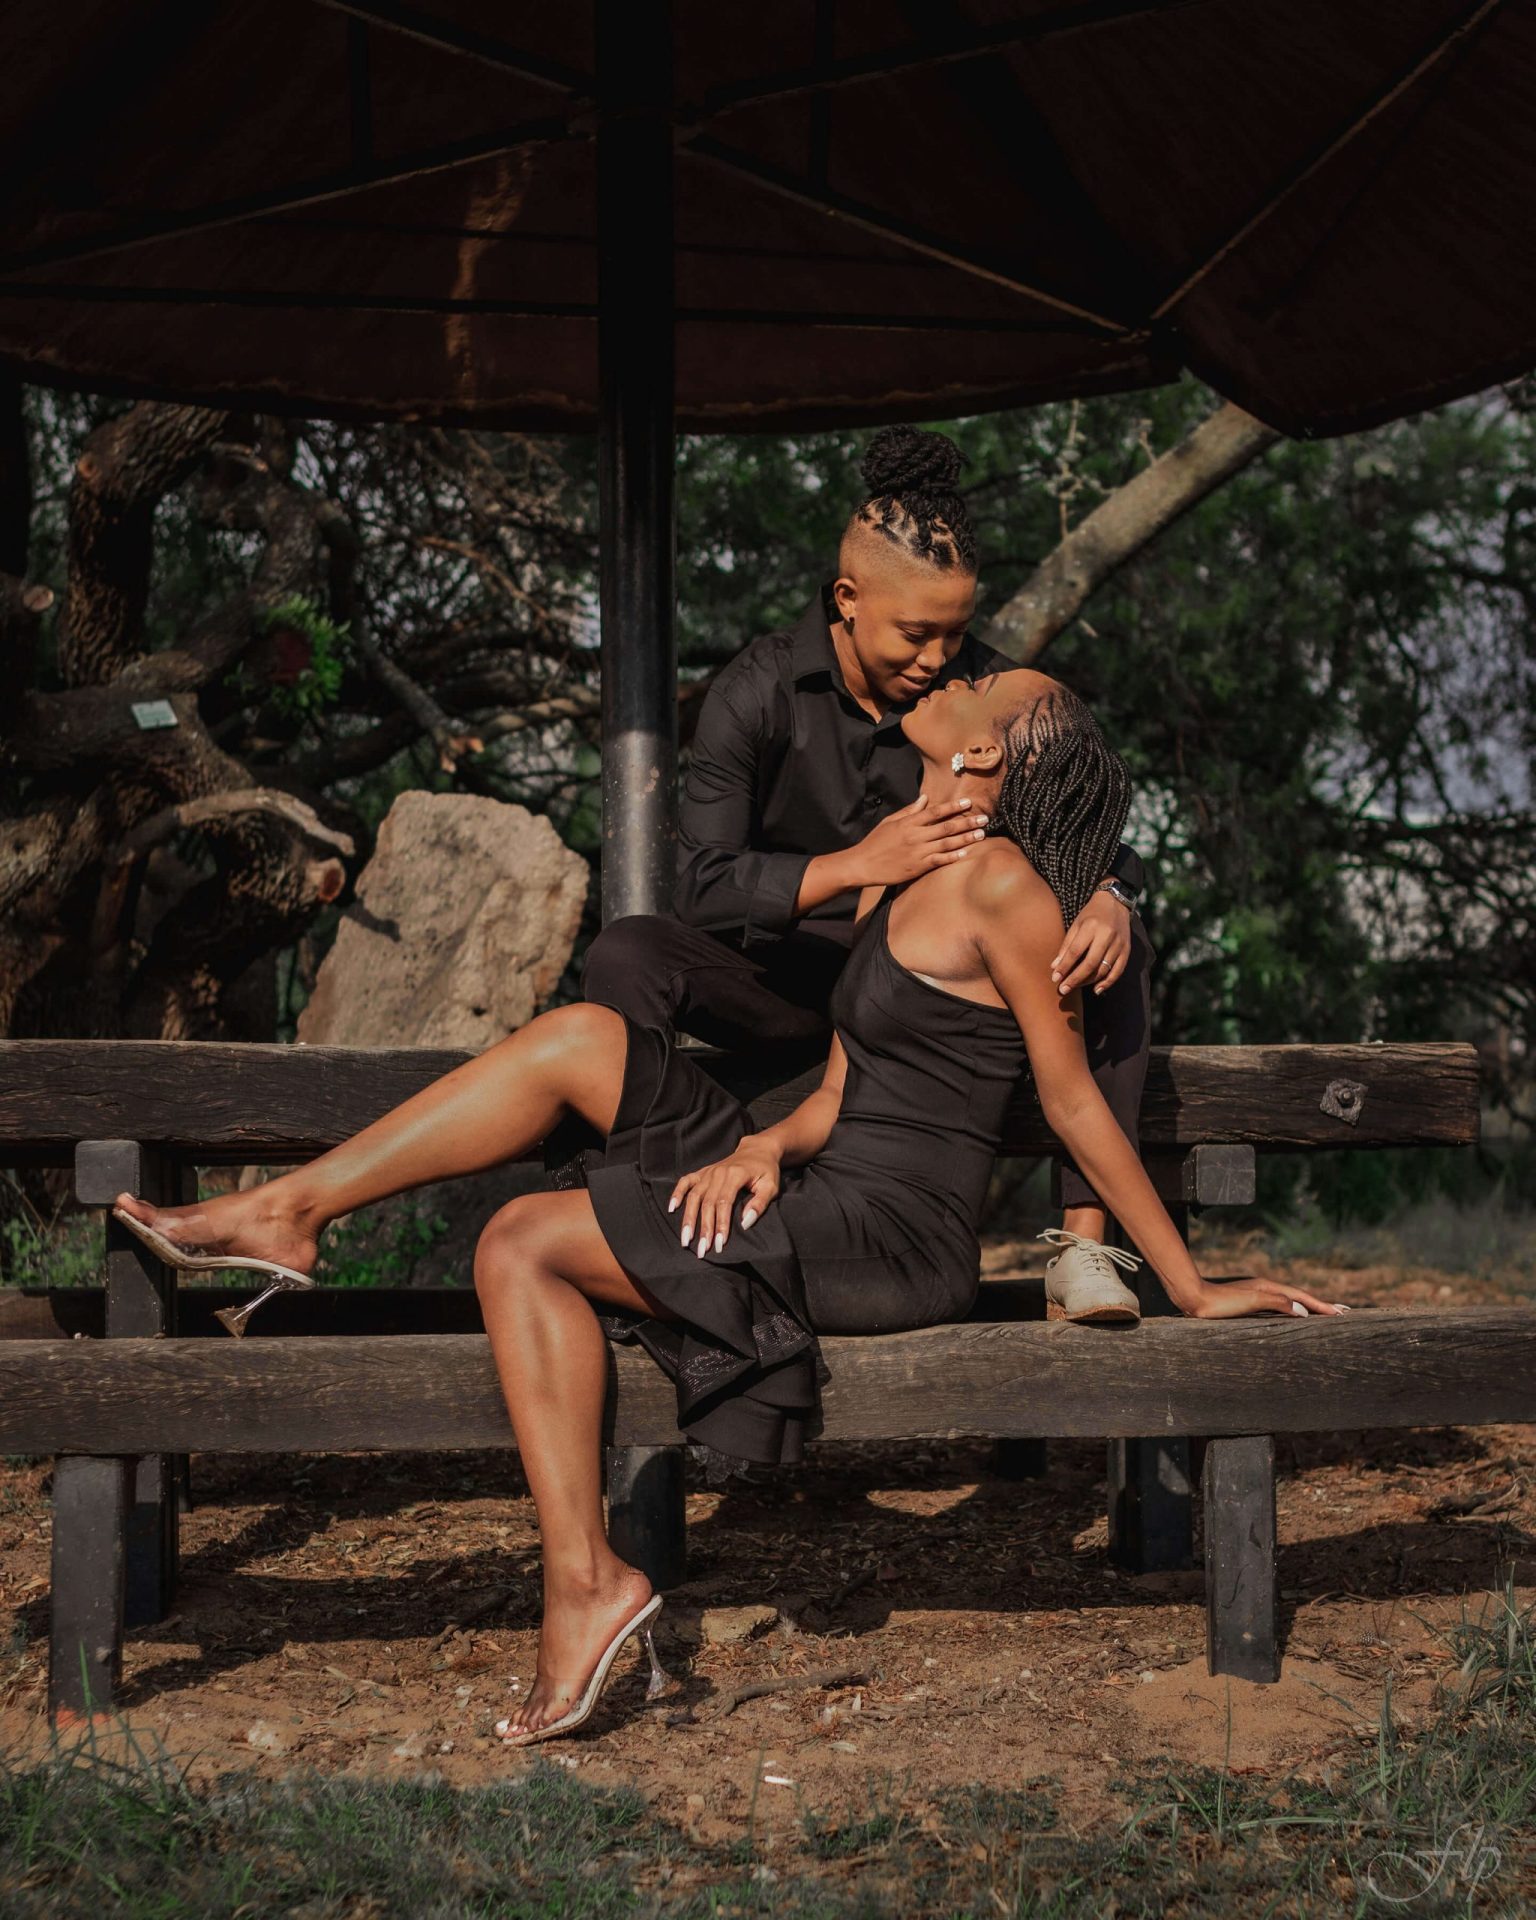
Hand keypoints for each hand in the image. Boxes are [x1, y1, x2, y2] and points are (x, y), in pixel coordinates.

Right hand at [668, 1137, 782, 1258]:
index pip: (724, 1203)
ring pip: (694, 1196)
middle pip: (707, 1203)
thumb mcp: (771, 1186)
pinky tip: (672, 1208)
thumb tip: (745, 1223)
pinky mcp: (703, 1172)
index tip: (719, 1244)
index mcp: (735, 1175)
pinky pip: (686, 1181)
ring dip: (688, 1218)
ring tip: (685, 1239)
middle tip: (701, 1250)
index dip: (721, 1224)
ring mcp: (708, 1172)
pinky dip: (677, 1193)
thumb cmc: (766, 1170)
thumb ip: (759, 1204)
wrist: (757, 1149)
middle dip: (704, 1228)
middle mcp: (718, 1173)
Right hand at [856, 792, 988, 886]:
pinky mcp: (917, 867)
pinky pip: (939, 860)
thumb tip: (924, 798)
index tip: (968, 803)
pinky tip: (965, 853)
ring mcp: (917, 852)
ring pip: (947, 843)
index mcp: (909, 823)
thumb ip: (908, 811)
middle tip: (984, 819)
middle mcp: (915, 835)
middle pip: (947, 826)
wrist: (862, 864)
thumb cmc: (875, 842)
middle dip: (967, 822)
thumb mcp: (889, 822)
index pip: (935, 811)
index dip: (953, 807)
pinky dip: (953, 856)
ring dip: (966, 838)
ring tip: (981, 834)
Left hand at [1051, 889, 1130, 995]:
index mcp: (1091, 926)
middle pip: (1090, 963)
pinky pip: (1118, 971)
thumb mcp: (1076, 924)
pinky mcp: (1127, 950)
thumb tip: (1055, 967)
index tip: (1055, 978)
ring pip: (1103, 969)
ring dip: (1088, 981)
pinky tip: (1096, 990)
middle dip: (1075, 979)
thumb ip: (1066, 945)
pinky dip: (1107, 982)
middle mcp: (1107, 935)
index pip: (1075, 951)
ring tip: (1075, 987)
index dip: (1064, 967)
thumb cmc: (1091, 914)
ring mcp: (1119, 944)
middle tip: (1063, 990)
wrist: (1116, 903)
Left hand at [1181, 1276, 1351, 1318]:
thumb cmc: (1220, 1304)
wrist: (1193, 1299)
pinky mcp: (1249, 1304)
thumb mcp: (1250, 1302)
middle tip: (1343, 1312)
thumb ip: (1277, 1304)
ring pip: (1290, 1302)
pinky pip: (1279, 1307)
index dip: (1322, 1306)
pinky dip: (1293, 1312)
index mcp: (1269, 1288)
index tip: (1343, 1313)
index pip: (1302, 1298)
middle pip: (1300, 1297)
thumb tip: (1302, 1312)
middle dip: (1321, 1305)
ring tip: (1324, 1314)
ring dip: (1308, 1308)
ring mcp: (1258, 1296)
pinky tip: (1293, 1317)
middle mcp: (1266, 1290)